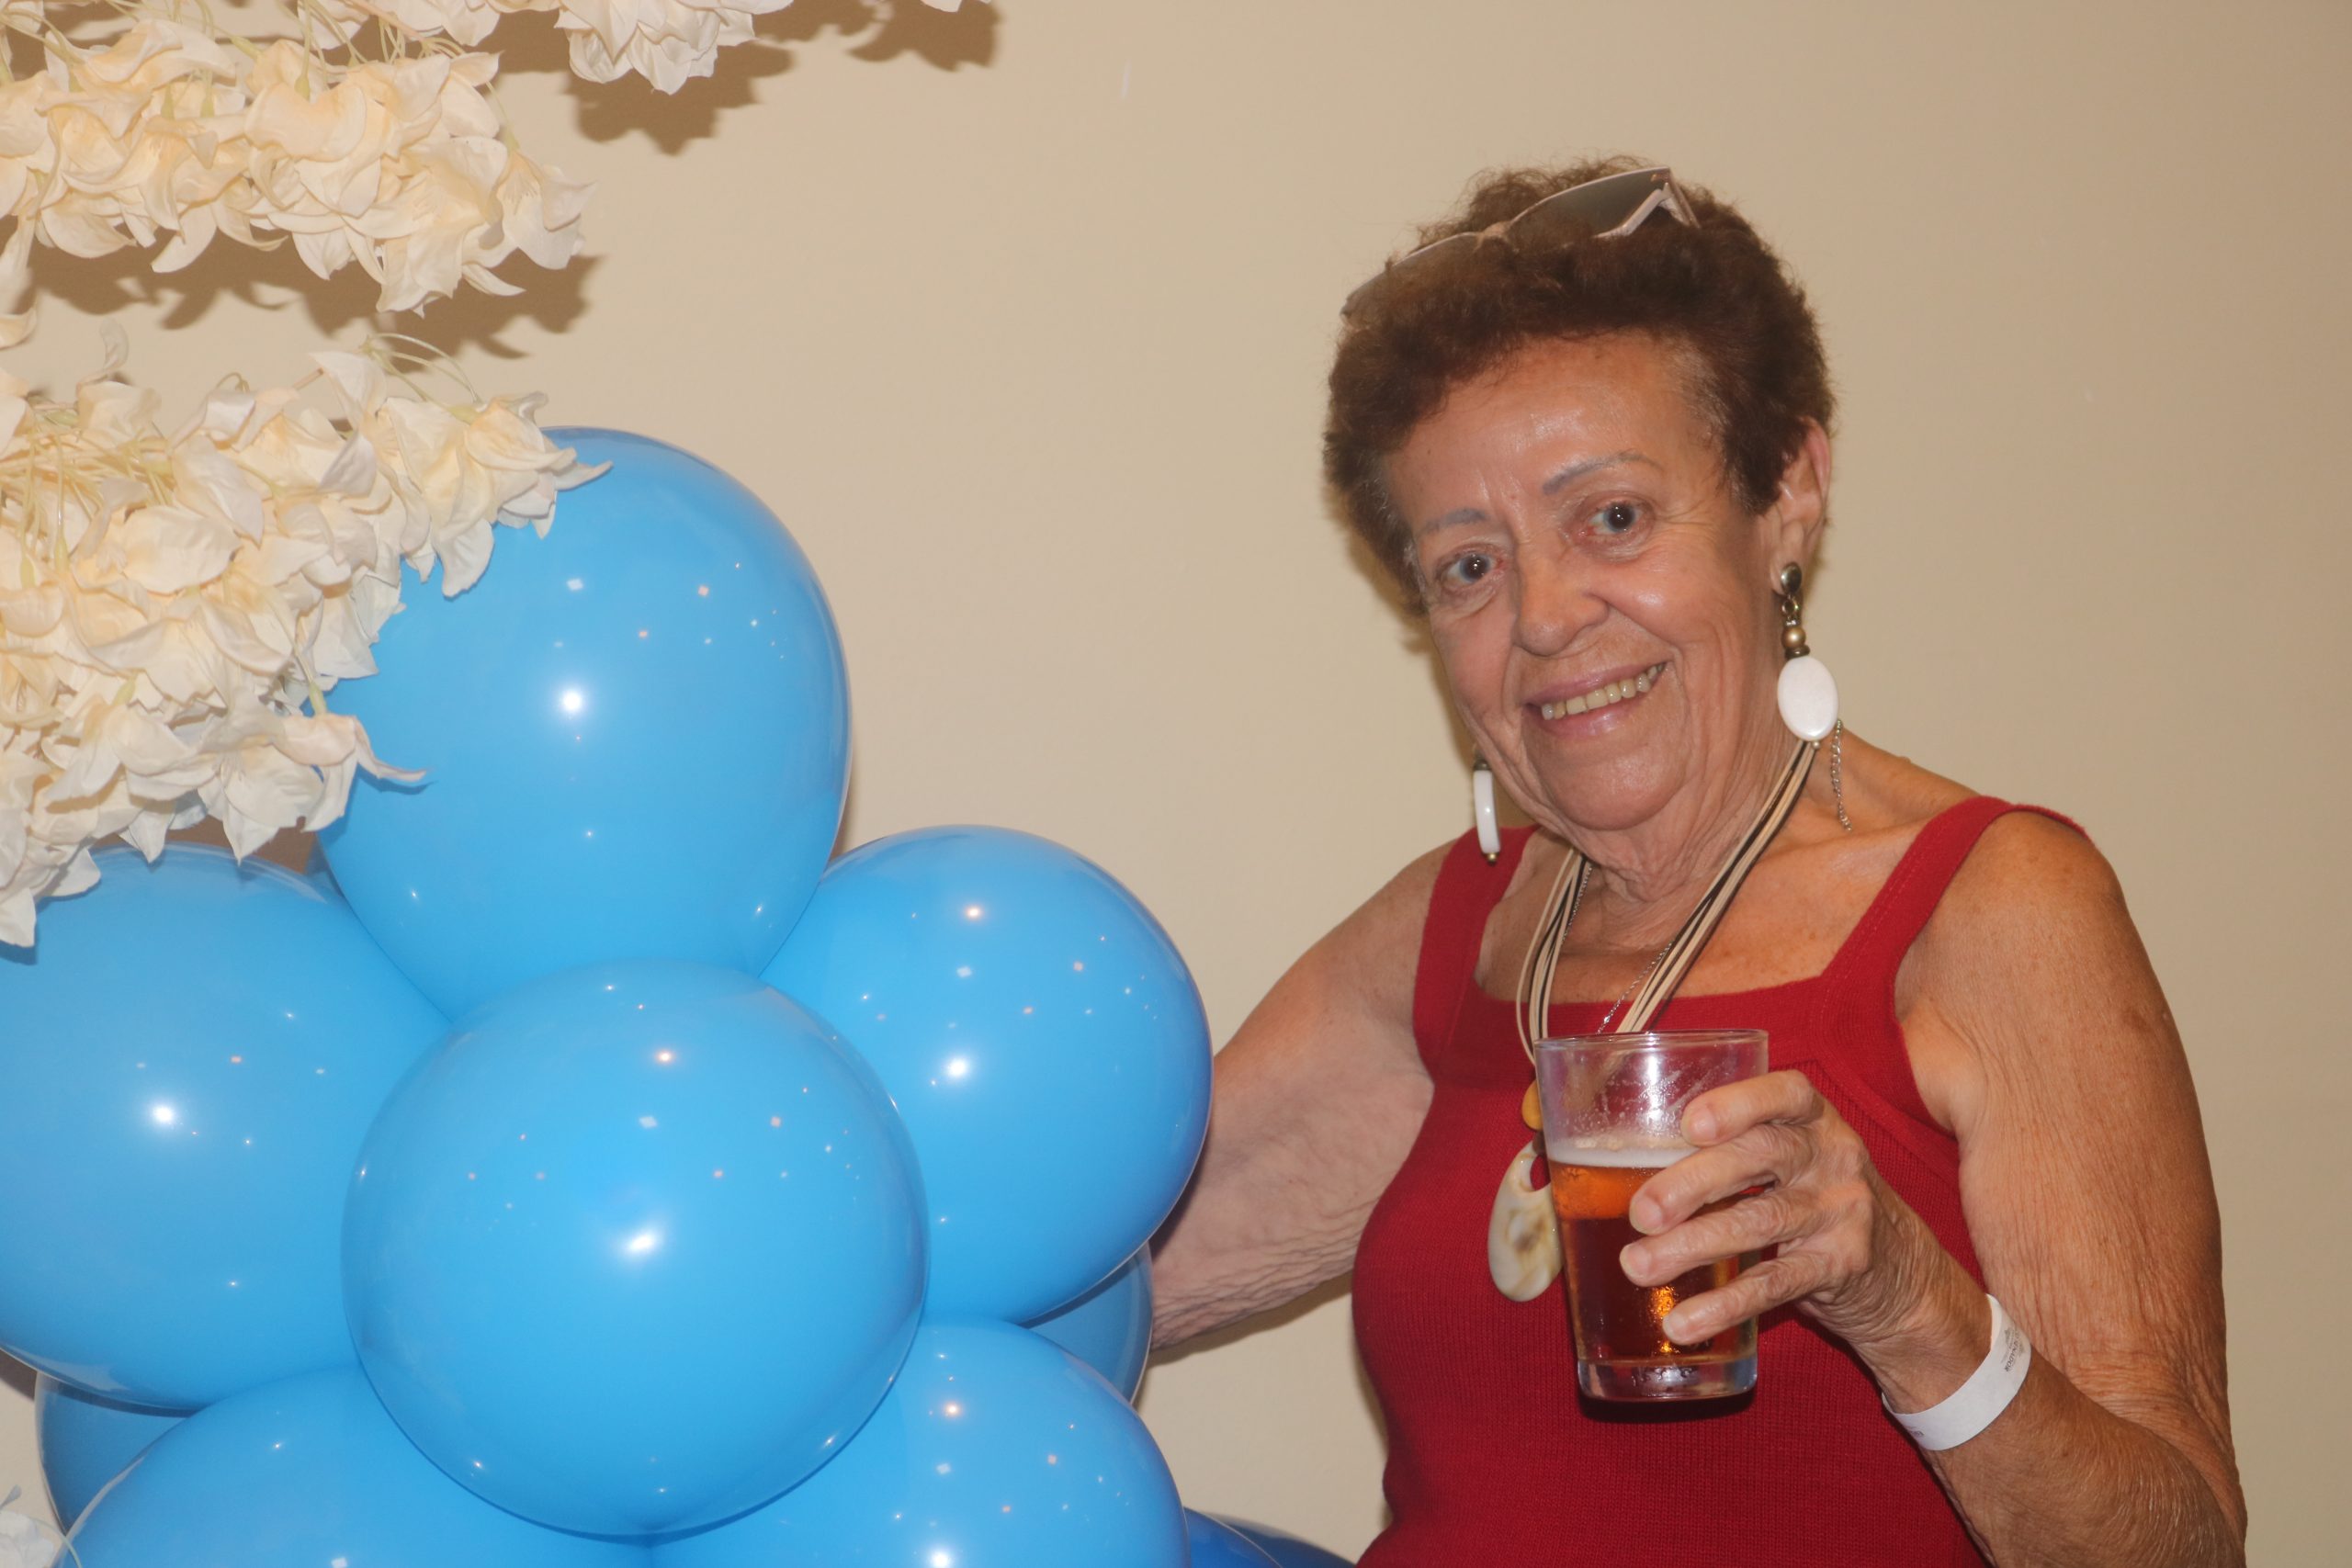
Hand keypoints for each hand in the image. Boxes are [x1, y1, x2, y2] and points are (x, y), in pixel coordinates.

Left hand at [1616, 1068, 1957, 1355]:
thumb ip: (1732, 1148)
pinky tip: (1683, 1321)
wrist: (1901, 1270)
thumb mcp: (1793, 1157)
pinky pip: (1776, 1284)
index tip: (1690, 1124)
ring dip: (1692, 1246)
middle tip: (1640, 1212)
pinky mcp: (1842, 1266)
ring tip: (1638, 1267)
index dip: (1738, 1103)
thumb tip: (1619, 1161)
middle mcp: (1834, 1155)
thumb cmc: (1814, 1196)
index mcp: (1814, 1117)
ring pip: (1761, 1222)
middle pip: (1760, 1158)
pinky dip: (1725, 1304)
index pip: (1785, 1093)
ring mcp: (1843, 1211)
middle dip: (1692, 1183)